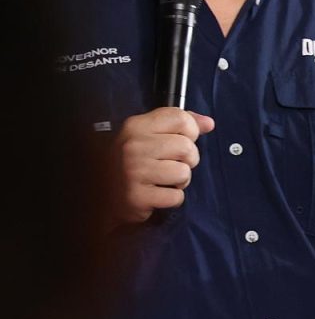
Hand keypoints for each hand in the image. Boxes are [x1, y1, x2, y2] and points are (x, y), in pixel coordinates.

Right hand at [111, 107, 215, 223]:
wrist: (102, 195)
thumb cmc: (131, 162)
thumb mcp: (148, 135)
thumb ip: (179, 124)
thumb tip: (208, 123)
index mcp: (135, 126)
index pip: (181, 119)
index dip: (190, 131)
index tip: (181, 140)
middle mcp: (132, 146)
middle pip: (187, 147)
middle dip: (187, 160)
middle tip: (170, 165)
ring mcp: (133, 172)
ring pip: (184, 173)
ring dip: (180, 181)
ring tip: (163, 180)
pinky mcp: (137, 197)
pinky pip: (176, 197)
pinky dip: (172, 199)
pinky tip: (156, 194)